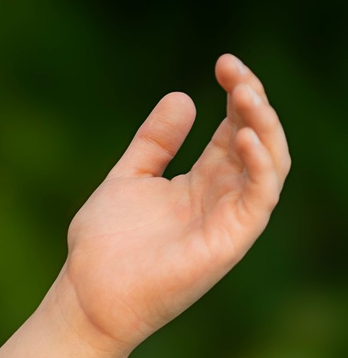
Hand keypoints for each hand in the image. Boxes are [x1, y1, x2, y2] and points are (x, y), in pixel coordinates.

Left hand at [54, 54, 288, 357]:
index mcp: (202, 181)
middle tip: (235, 70)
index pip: (235, 129)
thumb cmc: (105, 244)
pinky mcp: (230, 241)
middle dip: (253, 102)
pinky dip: (259, 165)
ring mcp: (229, 219)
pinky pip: (259, 197)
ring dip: (264, 127)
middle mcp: (223, 197)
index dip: (237, 95)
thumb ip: (156, 142)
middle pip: (257, 140)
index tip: (224, 63)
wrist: (87, 294)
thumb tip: (184, 96)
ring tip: (246, 93)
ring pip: (270, 165)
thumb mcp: (129, 177)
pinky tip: (246, 136)